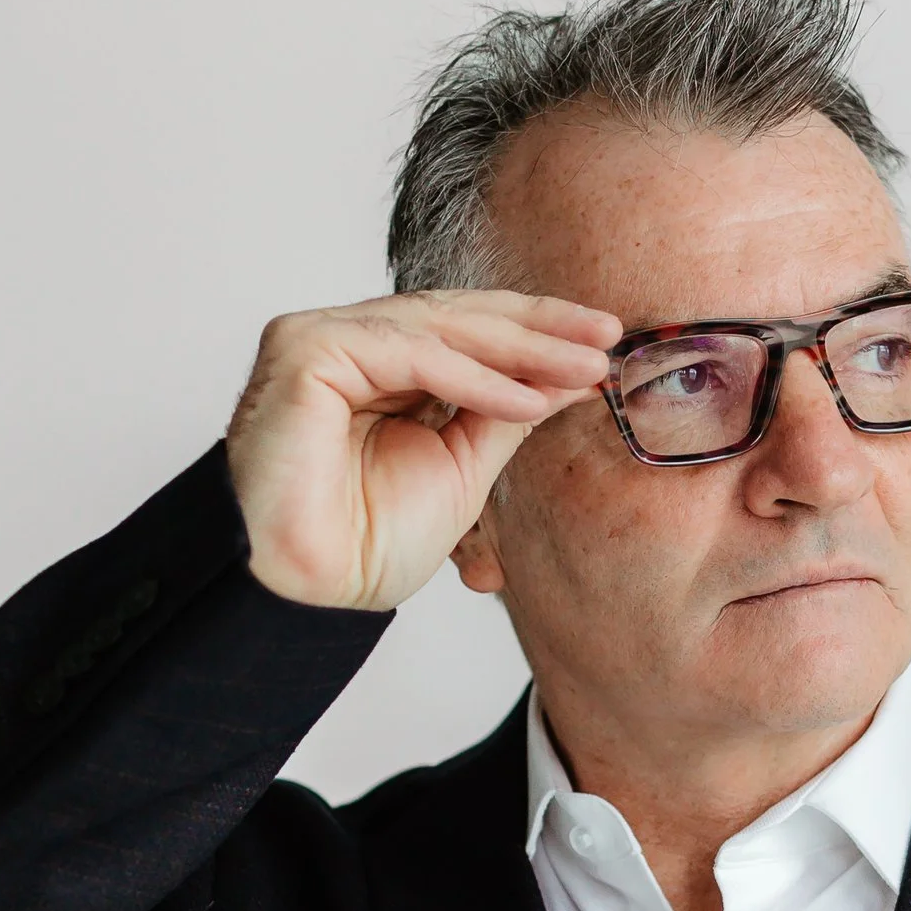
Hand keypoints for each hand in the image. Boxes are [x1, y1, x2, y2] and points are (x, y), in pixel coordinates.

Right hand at [224, 290, 620, 610]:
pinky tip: (527, 398)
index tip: (599, 345)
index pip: (462, 332)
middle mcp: (345, 343)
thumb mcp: (460, 468)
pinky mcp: (306, 351)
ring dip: (519, 348)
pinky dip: (473, 376)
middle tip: (604, 335)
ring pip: (437, 327)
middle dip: (537, 328)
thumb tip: (566, 376)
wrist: (309, 592)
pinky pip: (408, 354)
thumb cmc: (364, 544)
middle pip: (453, 318)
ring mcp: (320, 340)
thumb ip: (502, 413)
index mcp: (375, 367)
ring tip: (582, 367)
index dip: (532, 335)